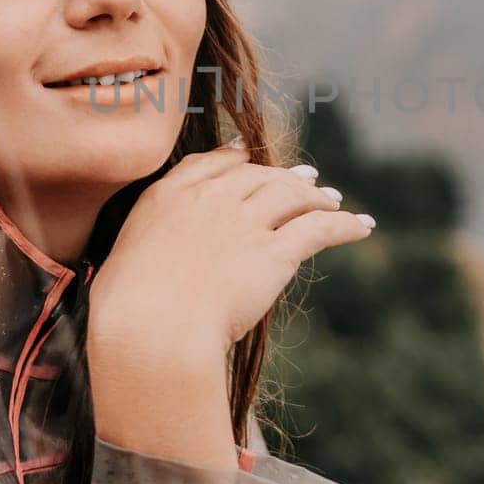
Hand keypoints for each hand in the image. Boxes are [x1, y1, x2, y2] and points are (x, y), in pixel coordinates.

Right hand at [87, 141, 374, 366]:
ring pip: (291, 195)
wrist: (152, 328)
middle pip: (257, 176)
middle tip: (307, 180)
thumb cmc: (126, 314)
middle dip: (284, 176)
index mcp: (167, 198)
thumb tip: (144, 277)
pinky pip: (320, 229)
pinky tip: (362, 227)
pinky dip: (345, 225)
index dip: (236, 158)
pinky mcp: (274, 252)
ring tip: (334, 201)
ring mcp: (244, 223)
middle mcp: (209, 201)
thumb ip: (143, 255)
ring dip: (317, 196)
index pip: (210, 164)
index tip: (249, 155)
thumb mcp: (121, 268)